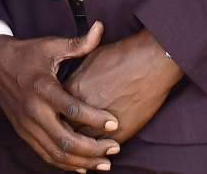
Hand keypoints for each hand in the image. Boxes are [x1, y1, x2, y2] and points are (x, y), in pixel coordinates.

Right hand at [0, 24, 119, 170]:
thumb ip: (78, 44)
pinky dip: (65, 165)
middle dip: (93, 148)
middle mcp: (33, 111)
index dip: (95, 119)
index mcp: (42, 88)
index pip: (71, 109)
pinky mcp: (23, 133)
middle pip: (65, 140)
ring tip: (105, 163)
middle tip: (115, 147)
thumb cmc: (26, 54)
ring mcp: (26, 126)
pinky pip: (45, 155)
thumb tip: (101, 29)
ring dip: (82, 162)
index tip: (115, 124)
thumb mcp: (50, 45)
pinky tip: (83, 166)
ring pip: (56, 154)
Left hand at [64, 28, 184, 145]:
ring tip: (80, 144)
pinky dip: (98, 150)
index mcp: (74, 88)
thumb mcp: (91, 58)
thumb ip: (77, 75)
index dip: (56, 112)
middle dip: (63, 130)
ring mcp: (102, 122)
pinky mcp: (121, 132)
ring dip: (79, 145)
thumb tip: (69, 86)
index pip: (56, 108)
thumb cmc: (122, 55)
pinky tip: (97, 148)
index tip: (58, 114)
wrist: (151, 61)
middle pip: (64, 128)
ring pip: (81, 143)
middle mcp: (84, 108)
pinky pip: (103, 147)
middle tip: (65, 132)